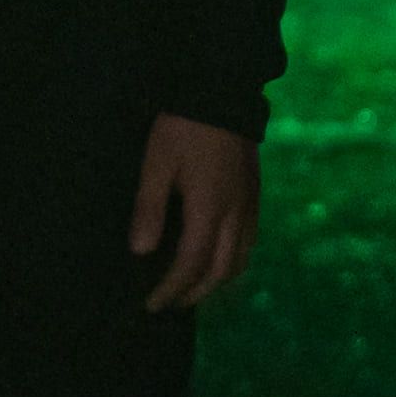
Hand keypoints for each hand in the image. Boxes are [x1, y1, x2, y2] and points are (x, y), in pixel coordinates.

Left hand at [131, 112, 262, 310]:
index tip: (151, 303)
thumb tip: (140, 252)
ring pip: (240, 260)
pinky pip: (249, 242)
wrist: (223, 92)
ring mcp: (250, 205)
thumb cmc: (183, 126)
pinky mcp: (255, 195)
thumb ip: (149, 209)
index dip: (171, 288)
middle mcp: (236, 213)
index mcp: (210, 209)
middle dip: (193, 293)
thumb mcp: (156, 164)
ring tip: (190, 291)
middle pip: (220, 271)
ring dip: (215, 283)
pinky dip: (232, 263)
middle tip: (167, 304)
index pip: (191, 264)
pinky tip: (218, 261)